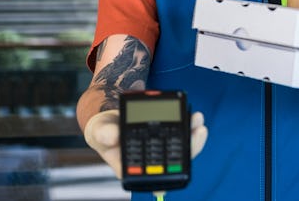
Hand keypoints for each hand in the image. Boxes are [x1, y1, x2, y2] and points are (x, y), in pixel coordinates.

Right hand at [84, 109, 208, 178]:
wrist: (110, 119)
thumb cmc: (104, 131)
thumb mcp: (100, 131)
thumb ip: (104, 134)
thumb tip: (113, 137)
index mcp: (135, 169)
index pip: (154, 181)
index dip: (166, 181)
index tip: (177, 171)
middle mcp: (153, 161)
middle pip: (176, 161)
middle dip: (190, 147)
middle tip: (198, 131)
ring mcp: (162, 147)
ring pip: (183, 146)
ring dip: (193, 134)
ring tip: (198, 119)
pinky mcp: (167, 133)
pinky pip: (182, 132)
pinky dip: (189, 125)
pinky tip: (194, 116)